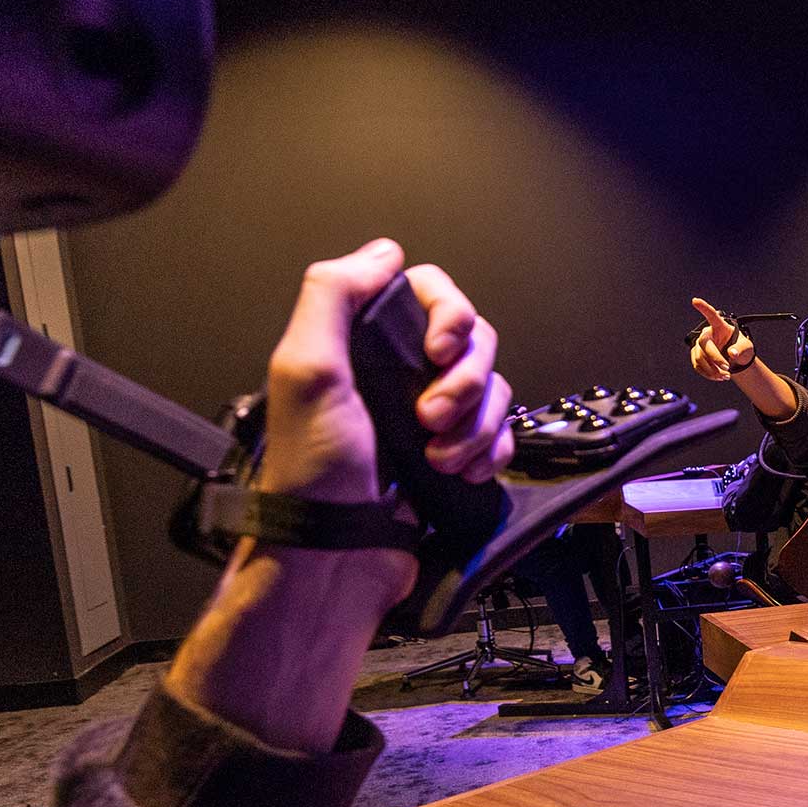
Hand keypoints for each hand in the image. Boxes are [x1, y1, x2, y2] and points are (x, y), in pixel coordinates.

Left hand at [259, 239, 512, 505]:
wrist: (333, 554)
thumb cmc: (314, 467)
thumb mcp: (306, 369)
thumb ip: (334, 295)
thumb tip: (386, 252)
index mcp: (365, 342)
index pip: (431, 292)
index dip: (449, 314)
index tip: (438, 351)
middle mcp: (399, 371)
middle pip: (474, 340)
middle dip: (465, 381)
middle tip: (429, 417)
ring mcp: (431, 414)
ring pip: (493, 389)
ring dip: (477, 425)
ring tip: (441, 458)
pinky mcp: (455, 453)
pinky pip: (501, 434)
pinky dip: (491, 451)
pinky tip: (463, 473)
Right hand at [690, 297, 798, 420]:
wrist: (735, 360)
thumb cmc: (741, 348)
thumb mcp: (746, 348)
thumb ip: (741, 349)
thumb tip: (732, 353)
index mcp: (720, 326)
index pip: (711, 315)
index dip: (703, 308)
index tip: (695, 300)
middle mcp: (707, 334)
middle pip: (705, 344)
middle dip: (715, 358)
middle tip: (727, 368)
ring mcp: (700, 345)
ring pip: (700, 358)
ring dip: (713, 370)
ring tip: (726, 376)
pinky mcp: (696, 356)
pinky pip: (698, 366)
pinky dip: (708, 374)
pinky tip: (719, 377)